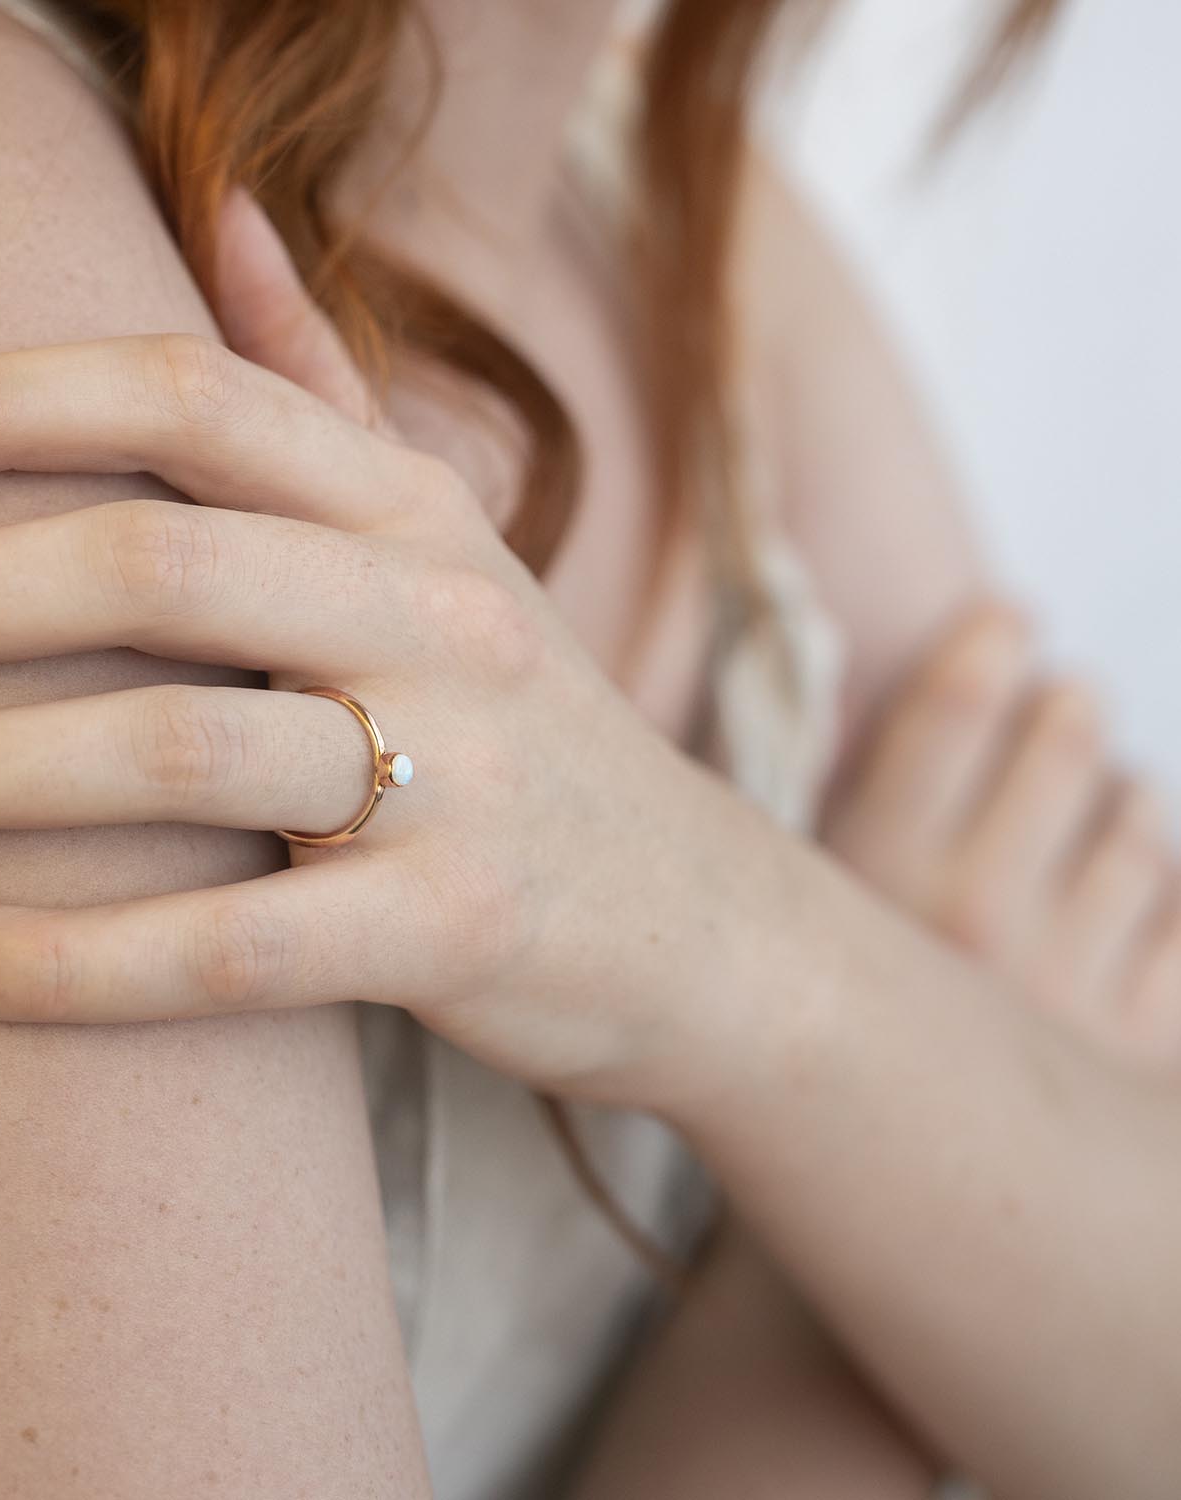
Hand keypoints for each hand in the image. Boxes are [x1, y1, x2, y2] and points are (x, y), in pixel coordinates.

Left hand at [0, 191, 705, 1111]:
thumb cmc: (534, 732)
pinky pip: (224, 949)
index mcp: (416, 513)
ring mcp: (463, 775)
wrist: (701, 922)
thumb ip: (330, 389)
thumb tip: (219, 206)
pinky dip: (52, 962)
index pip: (190, 397)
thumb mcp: (451, 546)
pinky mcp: (454, 932)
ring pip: (169, 753)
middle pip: (151, 564)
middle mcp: (443, 617)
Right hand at [823, 604, 1180, 1072]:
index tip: (1008, 619)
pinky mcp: (1149, 1048)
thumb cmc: (840, 1032)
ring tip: (1085, 824)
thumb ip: (849, 809)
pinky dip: (1168, 892)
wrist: (897, 1186)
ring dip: (1123, 802)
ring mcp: (1072, 990)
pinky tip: (1122, 910)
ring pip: (1143, 821)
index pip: (959, 705)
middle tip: (1062, 712)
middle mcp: (973, 928)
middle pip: (1069, 737)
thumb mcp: (812, 910)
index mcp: (872, 883)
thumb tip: (921, 686)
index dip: (993, 638)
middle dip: (1070, 711)